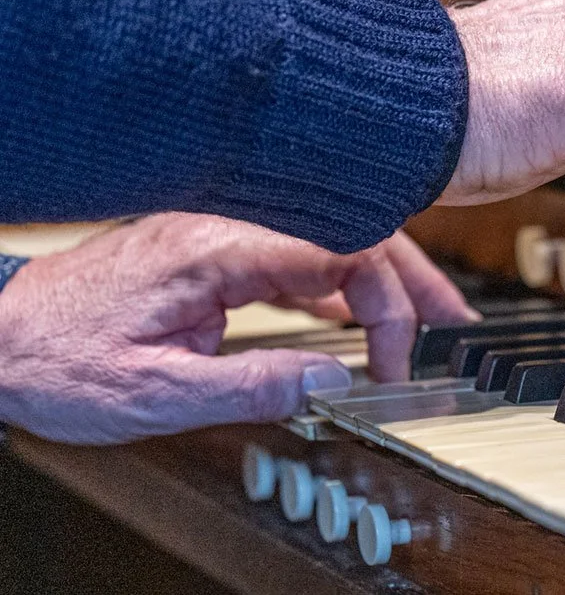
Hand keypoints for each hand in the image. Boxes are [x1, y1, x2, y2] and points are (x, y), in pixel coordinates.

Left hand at [0, 214, 476, 443]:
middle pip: (348, 230)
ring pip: (328, 236)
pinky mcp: (215, 246)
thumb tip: (331, 378)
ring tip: (425, 318)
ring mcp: (224, 229)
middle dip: (409, 277)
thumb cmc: (58, 359)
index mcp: (219, 247)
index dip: (384, 302)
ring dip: (382, 275)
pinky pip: (297, 250)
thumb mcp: (156, 395)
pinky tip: (359, 309)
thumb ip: (252, 386)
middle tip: (451, 324)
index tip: (393, 359)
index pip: (338, 251)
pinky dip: (340, 279)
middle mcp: (228, 224)